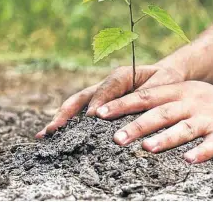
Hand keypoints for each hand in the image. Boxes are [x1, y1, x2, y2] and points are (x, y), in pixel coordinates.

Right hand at [35, 64, 184, 137]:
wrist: (167, 76)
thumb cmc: (166, 80)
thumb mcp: (163, 83)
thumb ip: (148, 92)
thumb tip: (131, 106)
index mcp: (122, 75)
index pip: (107, 88)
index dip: (99, 101)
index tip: (92, 117)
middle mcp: (106, 84)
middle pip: (82, 97)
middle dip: (67, 113)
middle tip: (54, 129)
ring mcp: (100, 94)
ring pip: (76, 104)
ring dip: (60, 118)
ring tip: (45, 134)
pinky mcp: (99, 104)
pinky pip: (80, 112)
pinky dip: (67, 123)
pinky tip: (55, 137)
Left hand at [95, 81, 212, 162]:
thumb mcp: (188, 94)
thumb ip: (161, 100)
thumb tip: (125, 110)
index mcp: (180, 92)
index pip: (146, 96)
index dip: (122, 104)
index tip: (99, 113)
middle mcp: (192, 102)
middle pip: (161, 113)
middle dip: (137, 125)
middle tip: (116, 138)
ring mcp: (210, 117)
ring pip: (185, 128)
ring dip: (166, 138)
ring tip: (147, 149)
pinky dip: (202, 152)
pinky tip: (189, 161)